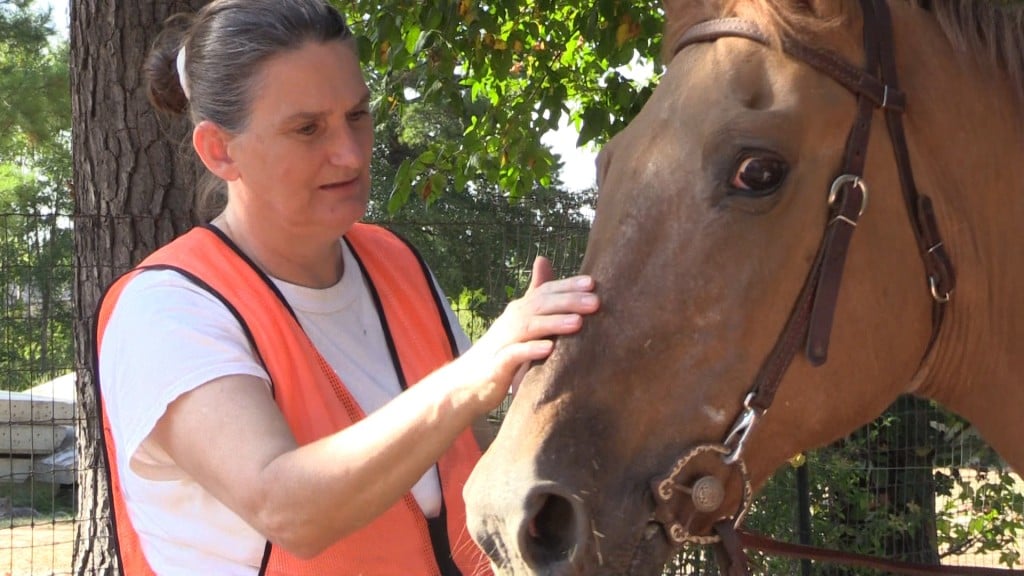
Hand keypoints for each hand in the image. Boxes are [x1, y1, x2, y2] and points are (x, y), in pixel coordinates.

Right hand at [453, 256, 598, 411]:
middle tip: (595, 301)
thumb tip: (544, 259)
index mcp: (520, 311)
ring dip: (553, 323)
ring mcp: (504, 341)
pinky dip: (530, 349)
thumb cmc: (503, 352)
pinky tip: (548, 348)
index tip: (592, 283)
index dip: (567, 286)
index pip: (545, 292)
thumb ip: (536, 297)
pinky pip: (514, 355)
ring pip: (529, 326)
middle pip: (540, 305)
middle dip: (567, 301)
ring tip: (577, 322)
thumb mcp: (522, 324)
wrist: (468, 383)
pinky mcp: (497, 365)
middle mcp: (511, 321)